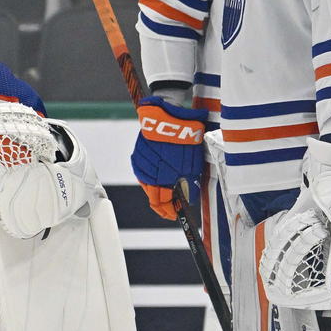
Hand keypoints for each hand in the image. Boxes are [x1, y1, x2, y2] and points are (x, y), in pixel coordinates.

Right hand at [131, 96, 206, 220]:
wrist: (168, 116)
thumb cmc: (184, 139)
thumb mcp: (193, 165)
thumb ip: (189, 185)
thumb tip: (187, 198)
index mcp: (162, 180)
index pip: (162, 204)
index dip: (169, 212)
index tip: (175, 215)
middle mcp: (149, 175)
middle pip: (153, 197)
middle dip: (163, 203)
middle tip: (172, 207)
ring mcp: (141, 165)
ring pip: (148, 185)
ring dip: (158, 189)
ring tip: (168, 190)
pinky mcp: (138, 155)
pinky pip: (144, 172)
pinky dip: (152, 177)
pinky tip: (160, 175)